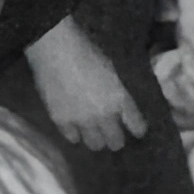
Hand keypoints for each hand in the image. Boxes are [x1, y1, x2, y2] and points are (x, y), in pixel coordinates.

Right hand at [26, 15, 148, 151]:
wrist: (56, 48)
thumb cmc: (86, 51)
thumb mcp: (111, 70)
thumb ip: (118, 93)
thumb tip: (120, 106)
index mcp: (120, 99)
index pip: (137, 126)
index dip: (137, 129)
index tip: (136, 130)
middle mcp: (104, 114)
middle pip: (116, 142)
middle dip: (115, 139)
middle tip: (111, 133)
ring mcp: (83, 120)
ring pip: (95, 144)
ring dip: (95, 139)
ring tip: (91, 132)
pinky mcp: (62, 121)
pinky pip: (72, 138)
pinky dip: (74, 133)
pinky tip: (73, 126)